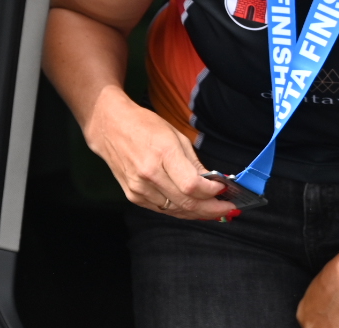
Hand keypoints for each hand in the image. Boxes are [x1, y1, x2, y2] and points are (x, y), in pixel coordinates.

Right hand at [82, 86, 233, 219]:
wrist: (110, 128)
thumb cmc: (145, 126)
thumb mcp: (176, 136)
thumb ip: (194, 162)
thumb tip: (214, 181)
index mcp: (163, 154)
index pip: (192, 185)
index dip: (212, 192)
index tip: (224, 189)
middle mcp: (149, 175)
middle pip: (186, 202)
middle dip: (211, 209)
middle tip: (228, 208)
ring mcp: (139, 188)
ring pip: (175, 210)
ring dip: (197, 212)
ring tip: (215, 210)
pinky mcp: (133, 196)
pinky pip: (162, 209)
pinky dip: (180, 210)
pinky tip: (193, 207)